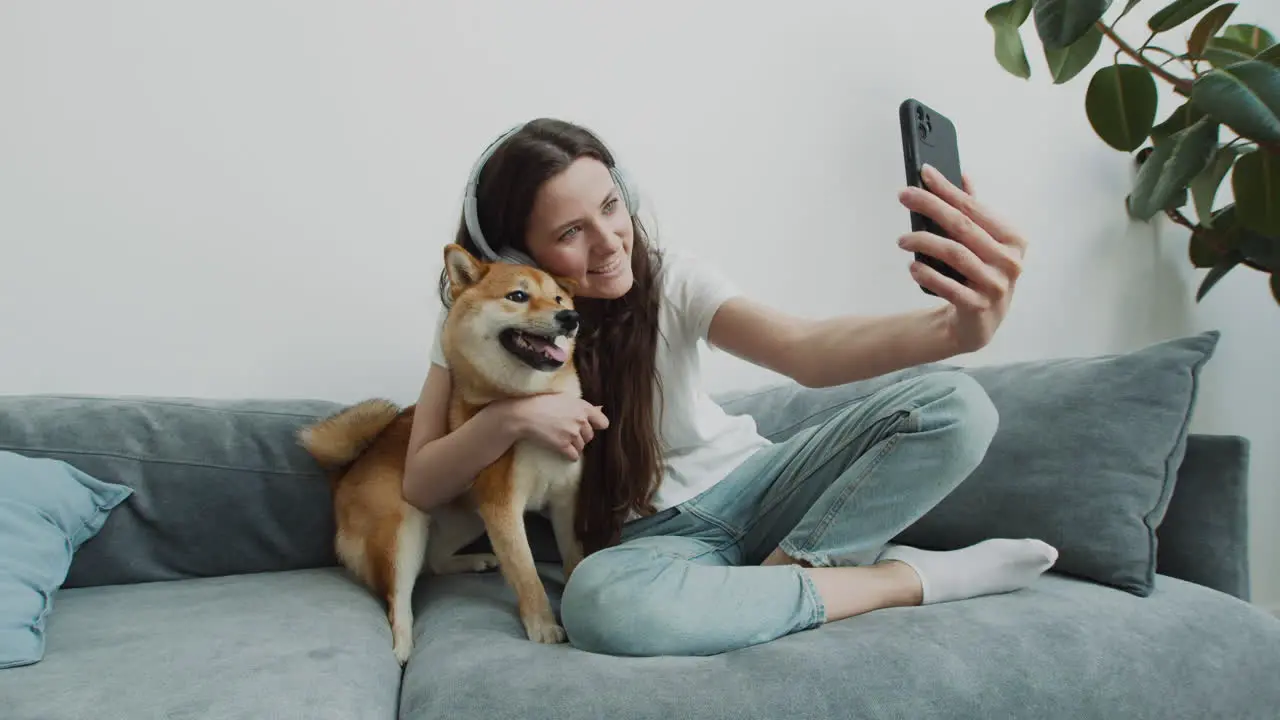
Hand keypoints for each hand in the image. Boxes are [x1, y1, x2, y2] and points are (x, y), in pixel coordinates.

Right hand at [507, 393, 608, 460]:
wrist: (525, 414)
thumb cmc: (543, 403)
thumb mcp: (566, 398)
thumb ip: (584, 406)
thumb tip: (601, 408)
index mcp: (583, 407)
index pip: (603, 423)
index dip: (597, 426)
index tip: (590, 427)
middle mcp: (581, 420)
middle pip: (590, 436)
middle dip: (581, 436)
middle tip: (568, 433)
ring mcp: (572, 434)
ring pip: (582, 447)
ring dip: (574, 446)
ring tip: (562, 440)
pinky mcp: (563, 445)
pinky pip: (574, 456)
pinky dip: (570, 455)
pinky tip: (563, 451)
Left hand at [897, 165, 1027, 353]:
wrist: (981, 321)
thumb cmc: (981, 273)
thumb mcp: (984, 241)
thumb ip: (976, 211)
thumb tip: (963, 176)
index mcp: (1013, 239)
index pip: (974, 208)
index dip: (947, 189)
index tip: (924, 173)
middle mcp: (1009, 261)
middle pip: (962, 226)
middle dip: (930, 206)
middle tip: (904, 195)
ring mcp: (996, 285)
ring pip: (954, 254)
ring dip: (923, 242)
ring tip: (902, 240)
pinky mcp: (978, 307)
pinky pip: (949, 287)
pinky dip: (928, 274)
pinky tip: (913, 266)